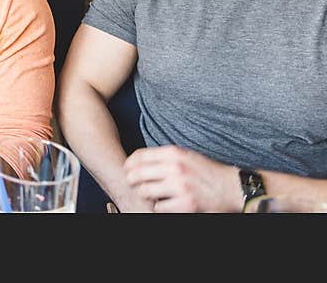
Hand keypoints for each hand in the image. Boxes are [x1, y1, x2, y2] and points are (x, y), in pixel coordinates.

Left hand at [124, 145, 241, 212]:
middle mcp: (175, 168)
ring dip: (146, 195)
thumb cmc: (207, 172)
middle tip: (134, 185)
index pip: (139, 156)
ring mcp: (180, 186)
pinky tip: (165, 204)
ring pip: (145, 191)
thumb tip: (139, 159)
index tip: (128, 169)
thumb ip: (165, 156)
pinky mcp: (186, 204)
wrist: (232, 188)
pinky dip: (159, 207)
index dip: (129, 164)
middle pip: (137, 174)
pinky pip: (159, 207)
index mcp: (174, 153)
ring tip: (151, 195)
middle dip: (132, 180)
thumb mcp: (186, 156)